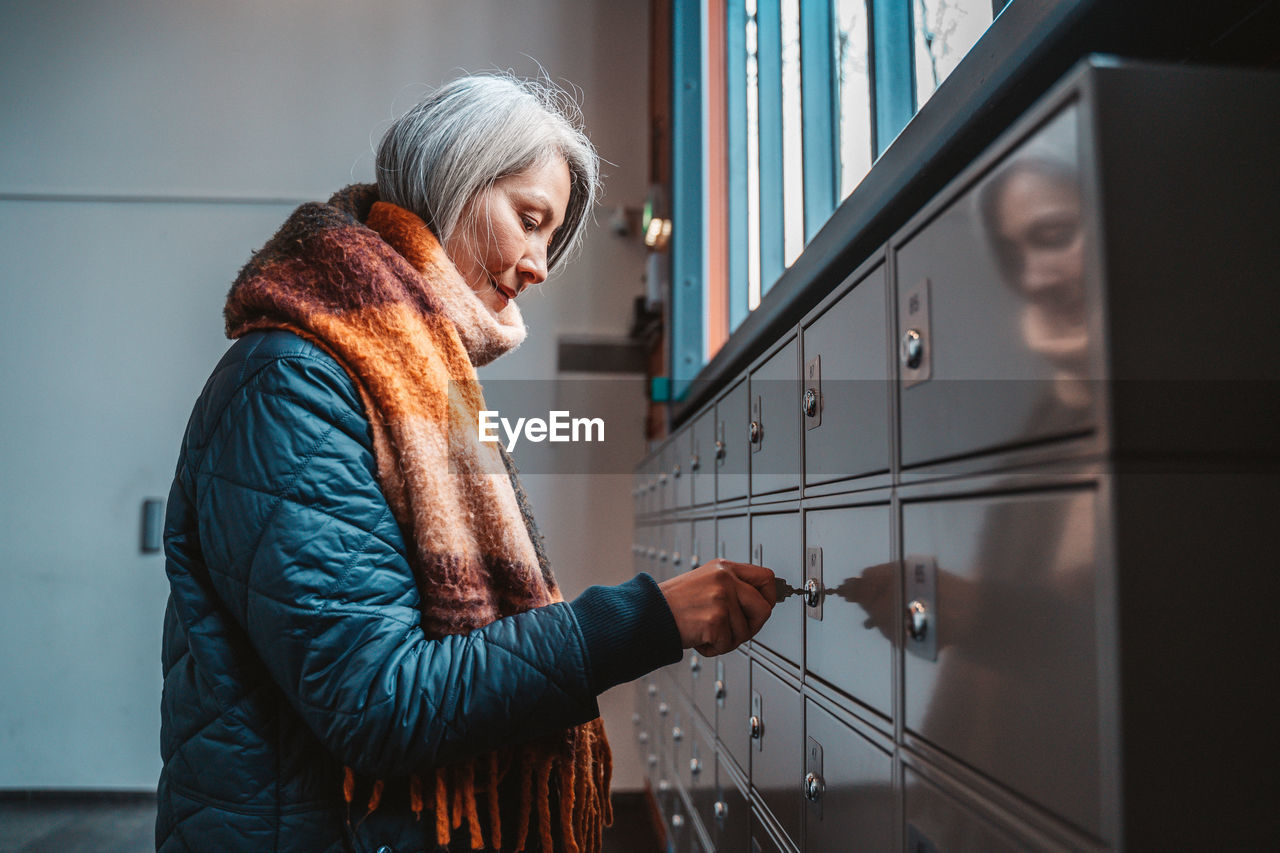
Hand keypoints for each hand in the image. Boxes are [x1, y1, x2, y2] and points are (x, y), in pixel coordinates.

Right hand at [657, 559, 775, 655]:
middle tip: (732, 630)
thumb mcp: (705, 581)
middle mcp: (725, 579)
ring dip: (727, 640)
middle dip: (751, 626)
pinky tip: (699, 638)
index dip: (769, 597)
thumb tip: (761, 603)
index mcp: (724, 568)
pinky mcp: (715, 620)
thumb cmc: (674, 603)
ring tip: (706, 632)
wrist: (648, 613)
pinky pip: (728, 644)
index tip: (761, 608)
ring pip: (746, 632)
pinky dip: (713, 649)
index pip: (766, 577)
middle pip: (764, 608)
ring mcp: (721, 599)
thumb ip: (731, 587)